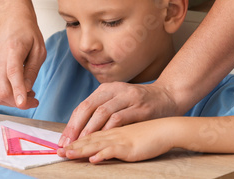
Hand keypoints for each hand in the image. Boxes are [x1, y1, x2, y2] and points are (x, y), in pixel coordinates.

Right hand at [0, 10, 44, 108]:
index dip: (18, 91)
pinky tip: (16, 88)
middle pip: (2, 90)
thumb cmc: (27, 33)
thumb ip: (32, 70)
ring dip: (12, 100)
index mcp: (13, 49)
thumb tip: (27, 90)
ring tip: (27, 93)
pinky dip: (5, 94)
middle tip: (33, 100)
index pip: (13, 73)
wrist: (11, 21)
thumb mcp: (39, 50)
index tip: (23, 104)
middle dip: (18, 102)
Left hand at [58, 81, 178, 146]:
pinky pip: (120, 118)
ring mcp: (128, 98)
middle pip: (89, 107)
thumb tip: (80, 129)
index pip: (84, 106)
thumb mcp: (119, 101)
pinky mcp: (140, 108)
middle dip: (76, 127)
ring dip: (89, 130)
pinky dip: (108, 130)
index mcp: (108, 88)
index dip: (72, 124)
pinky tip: (101, 141)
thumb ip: (103, 111)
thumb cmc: (141, 104)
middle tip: (68, 144)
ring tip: (81, 145)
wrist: (169, 96)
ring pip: (102, 113)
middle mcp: (116, 90)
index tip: (64, 140)